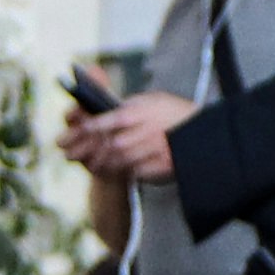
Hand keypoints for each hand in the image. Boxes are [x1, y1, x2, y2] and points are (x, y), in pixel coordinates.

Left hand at [61, 91, 192, 184]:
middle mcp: (147, 130)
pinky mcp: (164, 166)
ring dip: (104, 165)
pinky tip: (116, 172)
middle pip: (111, 145)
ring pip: (121, 162)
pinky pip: (136, 173)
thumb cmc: (171, 113)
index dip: (87, 129)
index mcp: (141, 112)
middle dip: (89, 152)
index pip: (108, 120)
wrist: (205, 131)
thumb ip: (126, 107)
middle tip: (73, 156)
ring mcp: (156, 149)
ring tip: (93, 165)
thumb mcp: (151, 101)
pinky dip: (124, 173)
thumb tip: (97, 111)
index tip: (69, 134)